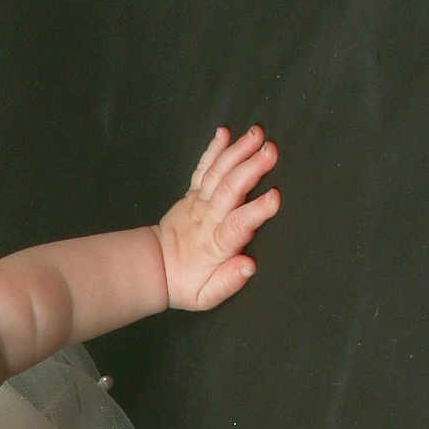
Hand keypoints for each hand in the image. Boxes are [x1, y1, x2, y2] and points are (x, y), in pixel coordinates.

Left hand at [156, 125, 280, 310]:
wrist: (153, 269)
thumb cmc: (186, 284)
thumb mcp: (205, 296)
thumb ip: (228, 282)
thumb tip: (249, 266)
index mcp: (215, 245)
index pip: (237, 226)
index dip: (256, 212)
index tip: (274, 197)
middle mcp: (207, 220)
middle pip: (230, 191)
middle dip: (250, 169)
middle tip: (272, 150)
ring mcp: (198, 204)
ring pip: (218, 174)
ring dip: (238, 151)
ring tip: (257, 133)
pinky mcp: (192, 194)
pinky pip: (202, 169)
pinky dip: (213, 150)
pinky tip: (224, 132)